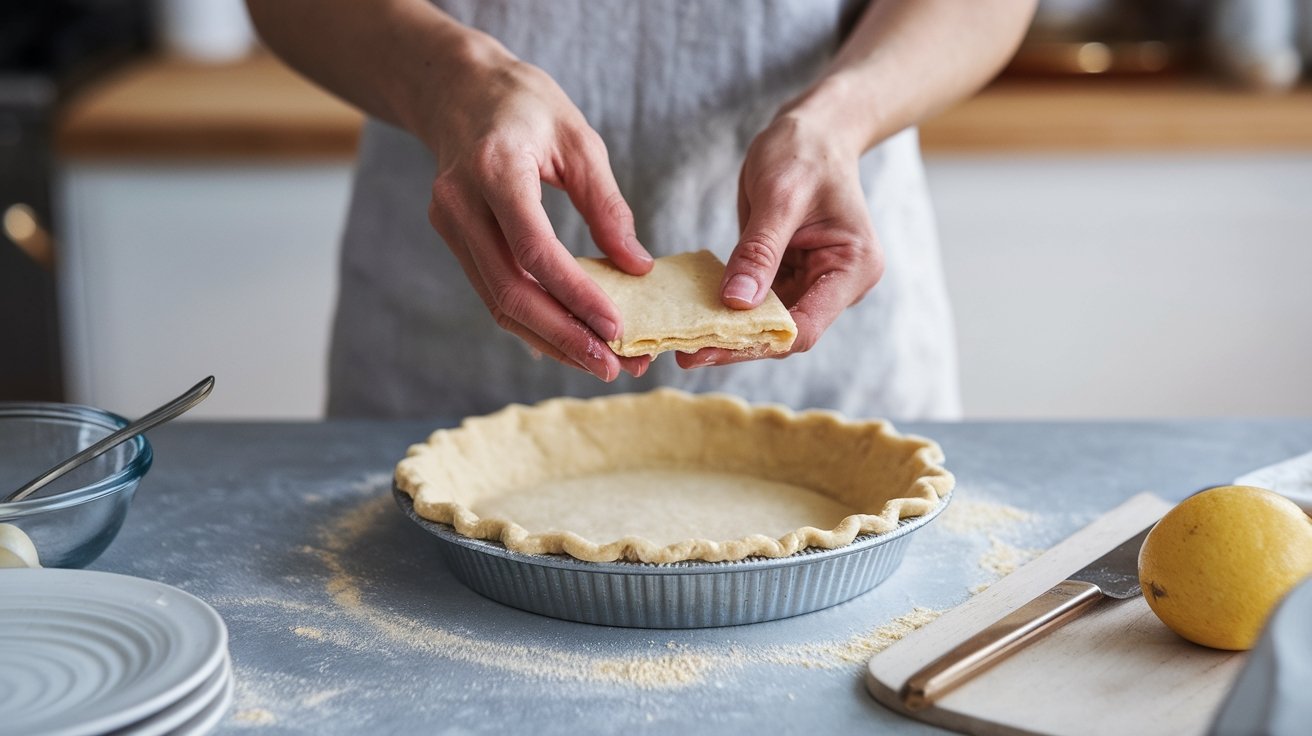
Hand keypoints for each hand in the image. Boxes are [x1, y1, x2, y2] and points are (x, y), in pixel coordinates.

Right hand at [424, 48, 652, 380]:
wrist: (455, 88)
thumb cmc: (525, 105)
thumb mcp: (579, 140)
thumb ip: (607, 206)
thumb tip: (637, 268)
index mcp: (495, 170)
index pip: (534, 250)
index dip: (576, 296)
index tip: (618, 327)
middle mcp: (460, 203)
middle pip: (510, 291)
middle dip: (564, 337)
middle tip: (613, 366)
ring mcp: (449, 225)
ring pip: (497, 303)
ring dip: (550, 341)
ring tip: (600, 363)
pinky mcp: (452, 239)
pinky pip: (492, 292)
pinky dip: (531, 322)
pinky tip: (568, 341)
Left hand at [677, 113, 883, 368]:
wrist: (813, 131)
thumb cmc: (804, 152)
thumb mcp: (779, 196)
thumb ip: (759, 251)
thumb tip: (736, 303)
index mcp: (853, 267)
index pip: (805, 325)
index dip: (757, 342)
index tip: (709, 348)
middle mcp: (839, 284)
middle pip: (785, 332)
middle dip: (737, 344)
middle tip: (685, 355)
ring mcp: (814, 282)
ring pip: (768, 323)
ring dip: (729, 332)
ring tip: (683, 343)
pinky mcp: (790, 276)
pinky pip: (758, 302)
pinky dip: (729, 311)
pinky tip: (695, 317)